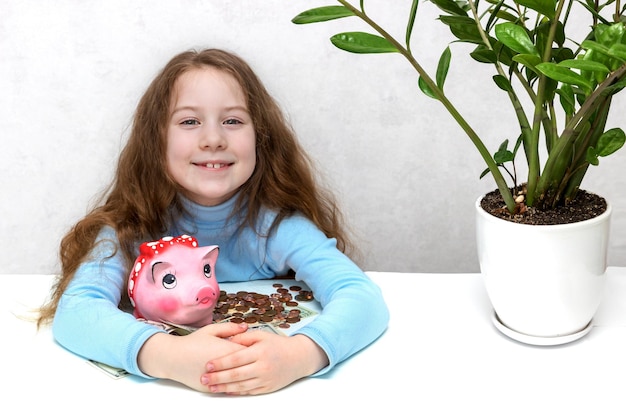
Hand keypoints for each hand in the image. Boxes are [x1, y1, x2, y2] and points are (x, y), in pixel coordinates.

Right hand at [138, 322, 247, 391]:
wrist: (173, 358)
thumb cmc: (192, 342)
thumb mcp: (211, 330)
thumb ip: (230, 328)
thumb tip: (246, 327)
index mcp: (225, 350)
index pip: (249, 351)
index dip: (254, 348)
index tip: (257, 346)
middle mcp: (224, 366)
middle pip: (247, 366)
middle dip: (252, 362)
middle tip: (255, 358)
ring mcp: (218, 379)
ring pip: (239, 380)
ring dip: (245, 375)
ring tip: (249, 369)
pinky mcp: (212, 388)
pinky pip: (228, 388)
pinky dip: (234, 384)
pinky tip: (239, 380)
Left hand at [200, 332, 328, 394]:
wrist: (298, 358)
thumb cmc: (278, 344)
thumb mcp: (262, 335)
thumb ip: (243, 338)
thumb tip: (226, 340)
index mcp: (260, 352)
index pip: (236, 358)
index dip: (221, 363)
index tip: (208, 365)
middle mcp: (263, 367)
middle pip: (236, 374)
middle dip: (218, 377)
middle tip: (204, 378)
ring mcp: (266, 379)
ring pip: (241, 386)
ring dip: (224, 388)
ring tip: (211, 387)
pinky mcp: (268, 388)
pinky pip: (249, 391)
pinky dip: (237, 392)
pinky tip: (226, 391)